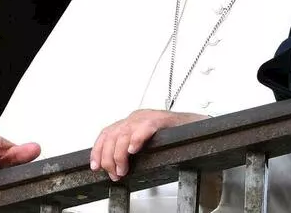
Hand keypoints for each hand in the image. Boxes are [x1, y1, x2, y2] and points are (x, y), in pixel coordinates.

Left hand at [90, 109, 206, 181]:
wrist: (195, 126)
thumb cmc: (171, 135)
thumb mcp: (146, 141)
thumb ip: (130, 147)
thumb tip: (114, 166)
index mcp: (131, 122)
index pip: (107, 133)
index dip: (98, 150)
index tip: (95, 166)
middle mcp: (136, 117)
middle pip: (113, 135)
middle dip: (109, 158)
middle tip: (114, 173)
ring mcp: (148, 117)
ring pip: (124, 134)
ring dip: (120, 155)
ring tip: (123, 169)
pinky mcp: (161, 119)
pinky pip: (145, 127)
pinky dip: (137, 139)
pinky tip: (133, 149)